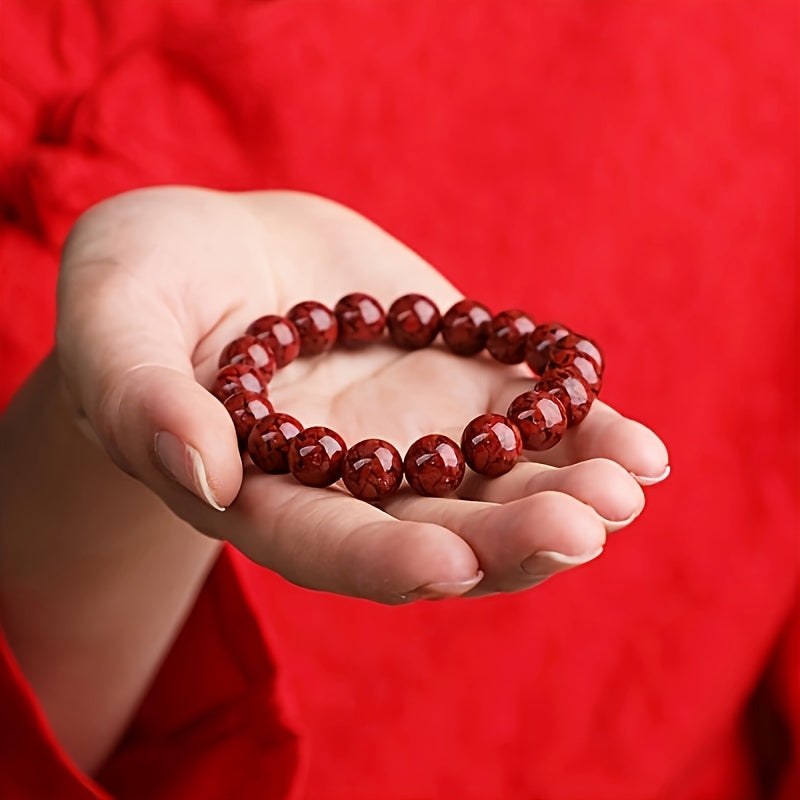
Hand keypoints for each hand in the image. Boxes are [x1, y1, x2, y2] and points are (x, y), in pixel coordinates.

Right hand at [59, 187, 668, 601]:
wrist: (217, 248)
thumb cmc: (142, 285)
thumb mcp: (115, 323)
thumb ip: (141, 397)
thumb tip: (199, 470)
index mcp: (261, 490)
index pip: (323, 546)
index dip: (382, 560)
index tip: (449, 562)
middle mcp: (348, 478)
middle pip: (431, 528)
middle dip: (508, 535)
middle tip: (586, 525)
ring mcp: (409, 430)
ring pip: (495, 483)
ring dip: (567, 488)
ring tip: (631, 481)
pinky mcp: (453, 379)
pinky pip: (525, 415)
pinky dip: (582, 428)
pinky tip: (639, 445)